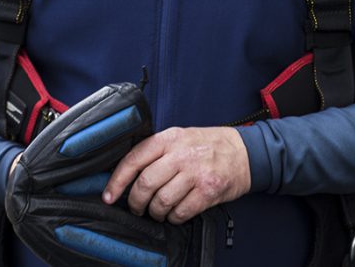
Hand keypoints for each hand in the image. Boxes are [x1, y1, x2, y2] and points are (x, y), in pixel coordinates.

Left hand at [102, 126, 249, 223]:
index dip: (117, 181)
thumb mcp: (182, 136)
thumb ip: (157, 150)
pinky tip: (177, 212)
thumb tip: (126, 175)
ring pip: (161, 201)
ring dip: (156, 212)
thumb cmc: (209, 146)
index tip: (109, 196)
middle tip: (138, 208)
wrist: (245, 152)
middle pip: (145, 184)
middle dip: (136, 203)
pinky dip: (174, 217)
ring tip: (160, 211)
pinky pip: (180, 212)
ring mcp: (196, 172)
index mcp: (170, 138)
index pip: (134, 159)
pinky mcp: (208, 190)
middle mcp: (182, 153)